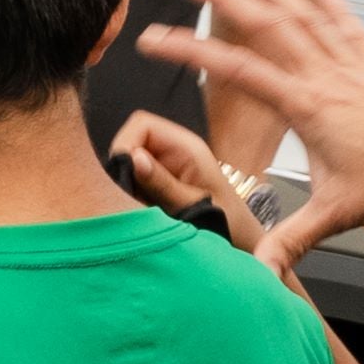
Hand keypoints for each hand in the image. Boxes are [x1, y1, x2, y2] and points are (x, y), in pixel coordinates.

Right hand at [110, 108, 261, 238]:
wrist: (241, 238)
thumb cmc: (227, 221)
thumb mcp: (192, 203)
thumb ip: (162, 182)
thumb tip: (133, 159)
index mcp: (186, 146)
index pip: (142, 124)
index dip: (126, 144)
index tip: (124, 174)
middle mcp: (174, 150)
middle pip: (131, 140)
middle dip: (123, 166)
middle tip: (129, 195)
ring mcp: (166, 164)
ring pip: (129, 161)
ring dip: (126, 182)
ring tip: (139, 204)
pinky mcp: (160, 179)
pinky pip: (135, 177)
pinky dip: (131, 192)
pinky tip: (141, 208)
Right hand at [164, 0, 363, 265]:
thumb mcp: (338, 215)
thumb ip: (293, 241)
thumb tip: (259, 270)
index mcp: (309, 107)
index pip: (239, 73)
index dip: (192, 54)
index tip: (155, 39)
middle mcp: (326, 77)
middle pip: (267, 25)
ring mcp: (350, 68)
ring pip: (303, 15)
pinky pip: (348, 30)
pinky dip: (335, 8)